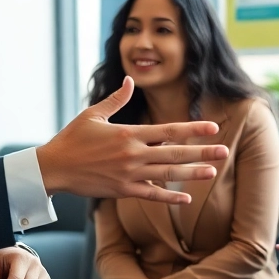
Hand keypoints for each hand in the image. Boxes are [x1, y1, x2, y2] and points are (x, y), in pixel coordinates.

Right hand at [36, 77, 227, 203]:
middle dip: (202, 152)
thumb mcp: (94, 113)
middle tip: (224, 151)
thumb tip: (132, 80)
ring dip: (192, 173)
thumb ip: (117, 99)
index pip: (168, 130)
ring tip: (213, 171)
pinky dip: (169, 197)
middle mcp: (133, 154)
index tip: (213, 127)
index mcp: (129, 133)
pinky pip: (151, 195)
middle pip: (174, 152)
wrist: (54, 167)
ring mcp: (129, 174)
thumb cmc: (72, 138)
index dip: (192, 129)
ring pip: (167, 174)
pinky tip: (186, 197)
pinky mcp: (122, 190)